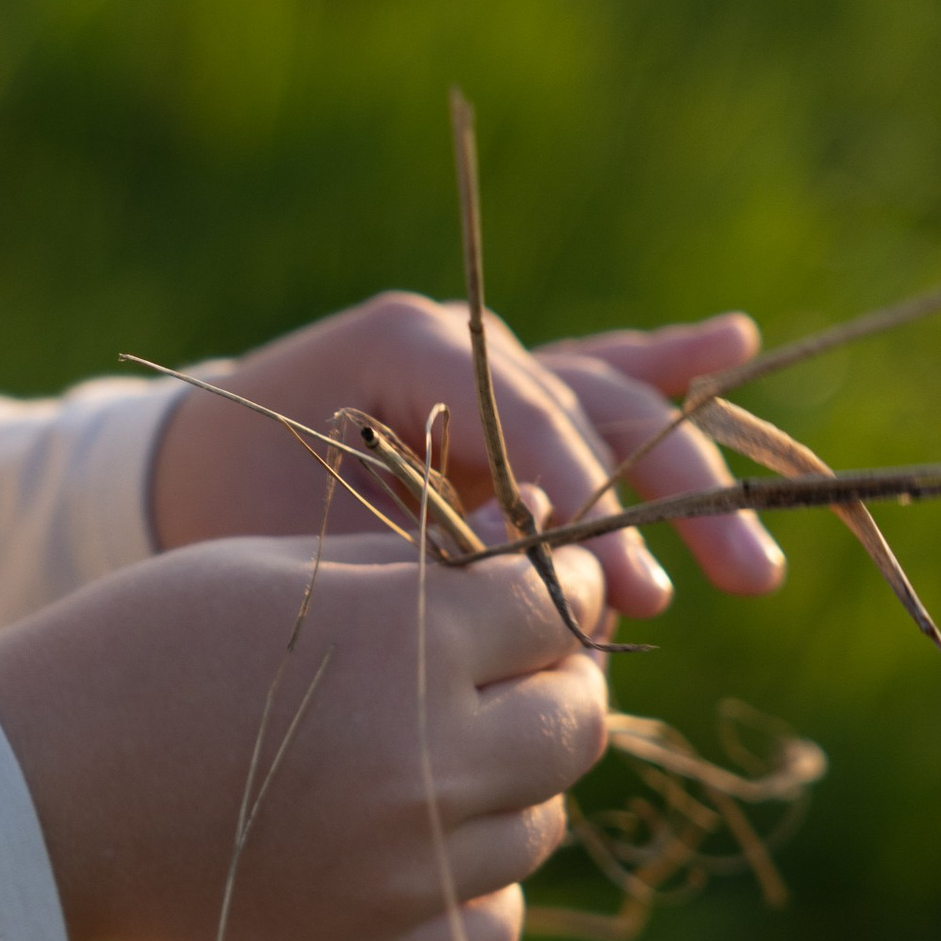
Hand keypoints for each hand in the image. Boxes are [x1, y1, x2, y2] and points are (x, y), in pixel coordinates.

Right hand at [0, 530, 609, 940]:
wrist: (37, 789)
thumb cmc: (149, 649)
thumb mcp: (281, 570)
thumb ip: (421, 569)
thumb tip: (541, 557)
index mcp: (401, 642)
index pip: (558, 604)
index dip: (557, 585)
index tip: (533, 589)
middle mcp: (424, 759)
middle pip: (577, 721)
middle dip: (553, 682)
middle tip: (499, 673)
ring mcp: (407, 870)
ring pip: (541, 823)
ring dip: (506, 785)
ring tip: (421, 757)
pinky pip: (496, 923)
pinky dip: (474, 886)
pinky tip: (411, 847)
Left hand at [148, 291, 787, 619]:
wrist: (186, 468)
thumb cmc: (227, 508)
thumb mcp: (305, 543)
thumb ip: (418, 560)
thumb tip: (547, 602)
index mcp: (404, 344)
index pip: (522, 417)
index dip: (583, 500)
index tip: (629, 583)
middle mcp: (460, 337)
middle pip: (591, 407)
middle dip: (668, 497)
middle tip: (734, 581)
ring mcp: (489, 359)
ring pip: (613, 403)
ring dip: (690, 478)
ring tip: (753, 570)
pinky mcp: (506, 396)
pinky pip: (594, 380)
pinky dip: (662, 365)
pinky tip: (733, 340)